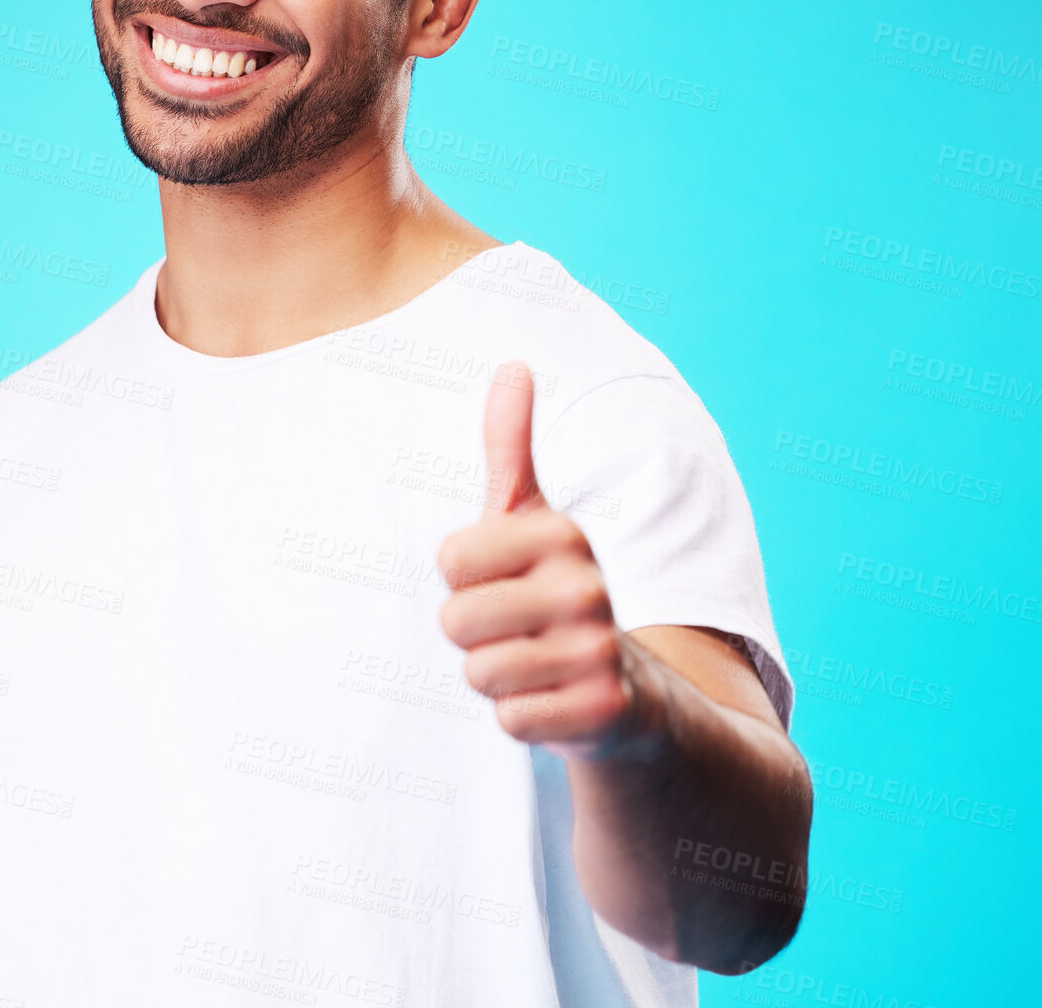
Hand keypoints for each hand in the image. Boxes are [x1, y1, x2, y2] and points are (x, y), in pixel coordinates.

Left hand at [437, 361, 643, 758]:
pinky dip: (524, 718)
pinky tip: (556, 702)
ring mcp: (598, 650)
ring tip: (539, 664)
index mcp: (563, 534)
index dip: (466, 581)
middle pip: (456, 621)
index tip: (507, 583)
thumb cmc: (560, 594)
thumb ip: (512, 446)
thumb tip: (512, 365)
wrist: (634, 691)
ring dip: (498, 678)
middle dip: (476, 635)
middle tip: (521, 631)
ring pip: (480, 673)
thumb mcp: (534, 518)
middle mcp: (587, 587)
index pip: (450, 561)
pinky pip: (509, 719)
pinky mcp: (601, 711)